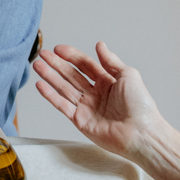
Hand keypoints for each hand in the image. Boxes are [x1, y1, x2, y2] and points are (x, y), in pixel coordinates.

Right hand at [34, 42, 179, 179]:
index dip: (71, 56)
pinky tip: (40, 85)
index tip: (58, 48)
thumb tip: (99, 44)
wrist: (142, 134)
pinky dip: (50, 95)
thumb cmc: (141, 106)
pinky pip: (62, 105)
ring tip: (37, 65)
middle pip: (71, 75)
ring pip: (64, 88)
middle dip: (56, 64)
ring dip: (50, 77)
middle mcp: (95, 94)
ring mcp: (87, 108)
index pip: (85, 65)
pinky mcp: (80, 121)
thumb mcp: (128, 75)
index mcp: (108, 82)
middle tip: (42, 54)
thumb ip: (110, 60)